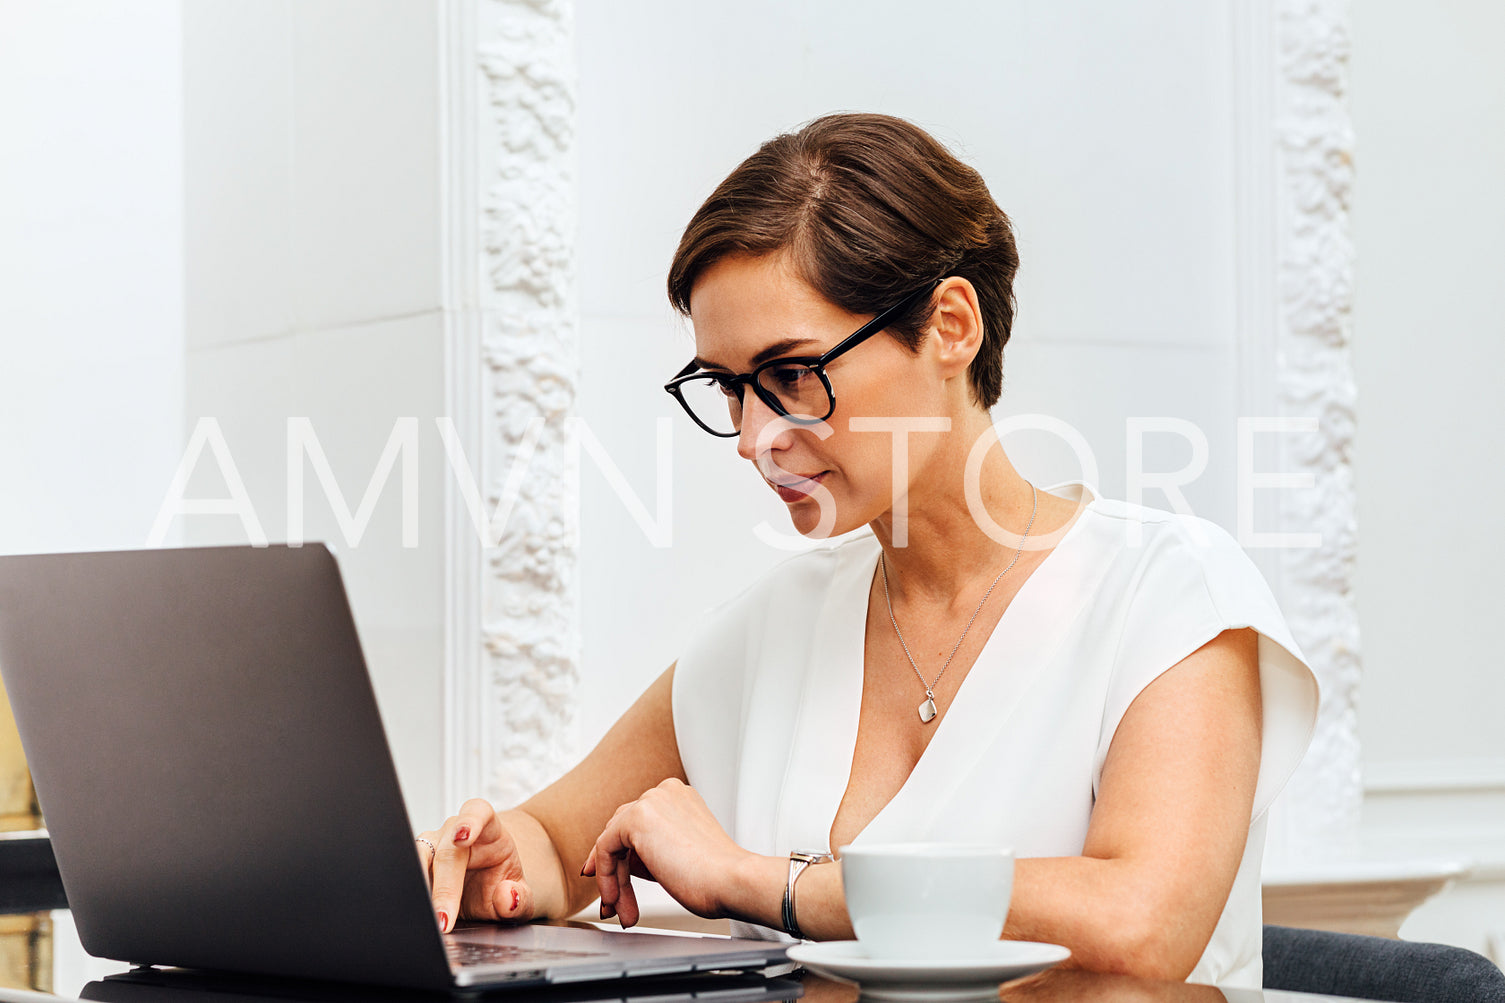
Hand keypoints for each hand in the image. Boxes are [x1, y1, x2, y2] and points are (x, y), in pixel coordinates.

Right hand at [418, 798, 533, 932]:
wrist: (489, 886)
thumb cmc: (502, 883)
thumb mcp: (522, 896)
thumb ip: (521, 899)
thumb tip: (507, 896)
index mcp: (487, 828)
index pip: (478, 812)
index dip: (470, 821)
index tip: (464, 837)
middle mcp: (455, 832)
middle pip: (446, 850)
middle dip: (444, 887)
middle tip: (444, 919)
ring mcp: (433, 846)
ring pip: (418, 858)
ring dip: (422, 890)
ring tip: (428, 918)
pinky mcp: (416, 864)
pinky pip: (409, 876)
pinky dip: (412, 896)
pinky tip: (417, 915)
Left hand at [581, 778, 750, 926]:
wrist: (731, 880)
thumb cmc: (717, 877)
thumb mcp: (681, 854)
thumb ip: (654, 849)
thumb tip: (626, 865)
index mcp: (679, 797)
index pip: (637, 822)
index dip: (623, 856)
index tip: (615, 882)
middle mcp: (664, 792)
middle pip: (621, 830)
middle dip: (615, 871)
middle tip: (615, 903)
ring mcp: (650, 801)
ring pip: (613, 843)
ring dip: (614, 882)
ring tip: (623, 913)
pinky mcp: (636, 817)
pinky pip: (605, 849)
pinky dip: (608, 878)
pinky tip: (617, 900)